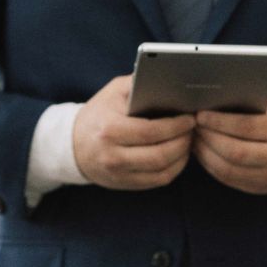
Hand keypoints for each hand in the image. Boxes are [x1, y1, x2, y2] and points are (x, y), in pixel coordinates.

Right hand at [72, 75, 194, 190]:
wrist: (73, 144)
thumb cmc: (100, 112)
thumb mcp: (114, 91)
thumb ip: (140, 83)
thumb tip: (172, 81)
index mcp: (109, 130)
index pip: (151, 132)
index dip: (176, 126)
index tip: (190, 118)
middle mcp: (113, 156)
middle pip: (159, 155)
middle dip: (183, 141)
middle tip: (193, 129)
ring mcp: (119, 174)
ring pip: (162, 171)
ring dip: (182, 155)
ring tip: (189, 140)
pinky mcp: (125, 184)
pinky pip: (158, 180)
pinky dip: (175, 168)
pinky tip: (180, 154)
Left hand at [193, 95, 266, 194]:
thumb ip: (249, 101)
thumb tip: (211, 97)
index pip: (246, 126)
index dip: (219, 122)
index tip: (200, 115)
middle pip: (234, 150)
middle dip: (208, 138)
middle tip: (193, 127)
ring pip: (228, 168)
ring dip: (205, 154)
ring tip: (194, 139)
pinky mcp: (259, 187)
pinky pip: (228, 178)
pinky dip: (210, 165)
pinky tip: (202, 153)